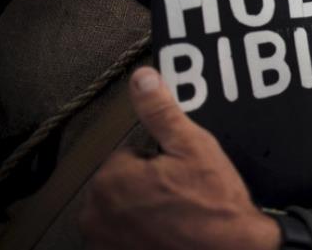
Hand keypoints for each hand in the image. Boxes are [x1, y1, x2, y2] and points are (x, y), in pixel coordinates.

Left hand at [79, 67, 280, 249]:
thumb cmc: (214, 207)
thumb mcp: (194, 147)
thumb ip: (161, 111)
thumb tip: (144, 79)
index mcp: (112, 179)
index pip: (128, 155)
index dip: (158, 162)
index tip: (179, 173)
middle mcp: (97, 213)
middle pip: (121, 184)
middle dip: (147, 185)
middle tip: (181, 194)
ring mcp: (102, 242)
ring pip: (120, 211)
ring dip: (141, 211)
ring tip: (176, 215)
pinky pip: (121, 236)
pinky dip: (137, 235)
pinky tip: (165, 234)